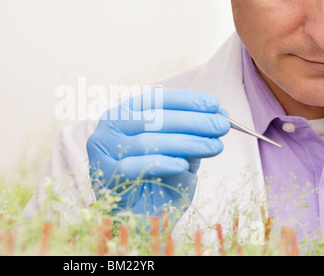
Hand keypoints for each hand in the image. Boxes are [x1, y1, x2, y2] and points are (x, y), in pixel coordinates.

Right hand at [86, 88, 229, 216]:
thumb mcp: (179, 155)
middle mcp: (109, 129)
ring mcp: (103, 151)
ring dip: (185, 142)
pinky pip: (135, 166)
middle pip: (153, 118)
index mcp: (124, 116)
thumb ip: (192, 135)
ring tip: (213, 146)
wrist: (138, 222)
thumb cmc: (157, 184)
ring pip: (147, 141)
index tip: (214, 104)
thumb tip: (219, 113)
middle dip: (192, 120)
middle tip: (220, 126)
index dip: (185, 100)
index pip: (154, 99)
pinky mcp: (104, 175)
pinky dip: (161, 163)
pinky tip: (182, 164)